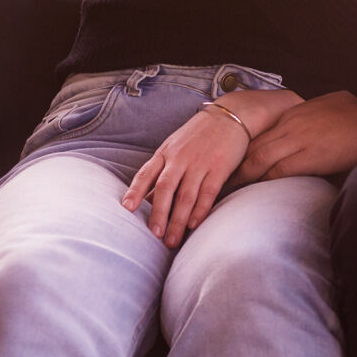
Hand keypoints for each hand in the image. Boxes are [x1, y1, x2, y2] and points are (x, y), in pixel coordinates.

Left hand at [122, 91, 298, 245]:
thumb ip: (162, 170)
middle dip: (159, 214)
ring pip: (185, 195)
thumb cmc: (200, 134)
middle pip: (165, 189)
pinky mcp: (220, 167)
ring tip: (172, 240)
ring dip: (178, 220)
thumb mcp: (175, 146)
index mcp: (166, 152)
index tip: (126, 208)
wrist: (230, 116)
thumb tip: (146, 198)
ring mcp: (200, 162)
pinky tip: (194, 225)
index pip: (146, 173)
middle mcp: (180, 158)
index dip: (136, 191)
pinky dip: (200, 210)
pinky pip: (208, 192)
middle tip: (154, 235)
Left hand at [229, 91, 356, 184]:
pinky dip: (263, 182)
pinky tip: (254, 193)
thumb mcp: (332, 105)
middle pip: (253, 145)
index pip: (259, 130)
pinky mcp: (311, 157)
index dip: (242, 148)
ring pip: (260, 158)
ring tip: (226, 191)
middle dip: (234, 164)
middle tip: (217, 180)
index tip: (229, 161)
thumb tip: (301, 128)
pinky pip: (279, 171)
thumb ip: (310, 117)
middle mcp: (294, 123)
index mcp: (297, 111)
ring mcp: (301, 139)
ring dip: (242, 176)